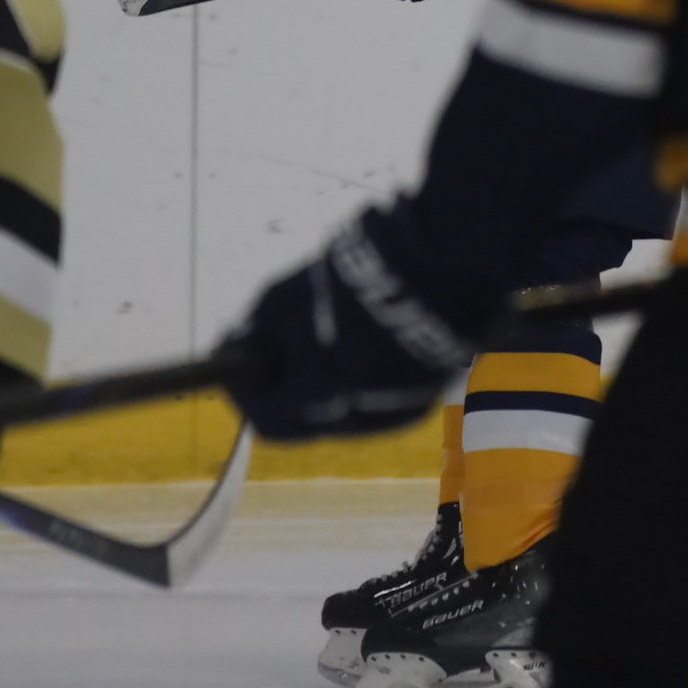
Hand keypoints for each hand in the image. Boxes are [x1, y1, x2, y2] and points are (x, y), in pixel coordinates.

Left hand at [222, 209, 473, 441]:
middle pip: (302, 422)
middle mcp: (355, 417)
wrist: (453, 265)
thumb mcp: (297, 290)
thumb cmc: (364, 274)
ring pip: (340, 412)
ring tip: (328, 334)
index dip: (246, 394)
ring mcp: (393, 413)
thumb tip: (234, 344)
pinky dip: (359, 382)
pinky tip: (364, 343)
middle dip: (284, 387)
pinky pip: (375, 403)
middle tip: (278, 346)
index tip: (235, 363)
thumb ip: (262, 323)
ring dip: (322, 384)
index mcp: (319, 391)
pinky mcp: (423, 402)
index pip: (266, 418)